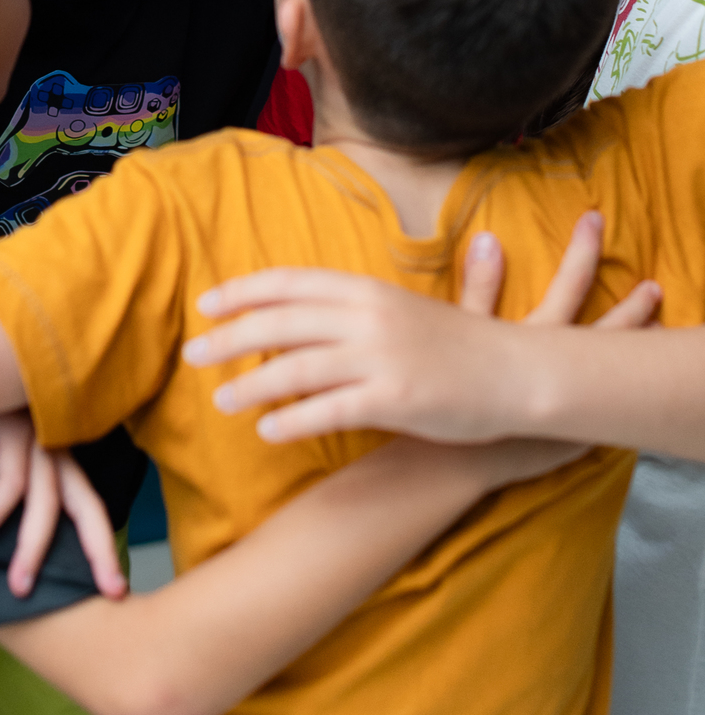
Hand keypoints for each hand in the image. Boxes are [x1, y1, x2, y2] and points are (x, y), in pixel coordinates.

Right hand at [0, 412, 125, 600]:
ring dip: (33, 549)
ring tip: (19, 588)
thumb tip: (1, 531)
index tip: (113, 587)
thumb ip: (9, 478)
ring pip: (46, 501)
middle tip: (114, 592)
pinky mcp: (10, 428)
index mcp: (56, 455)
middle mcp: (54, 447)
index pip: (88, 504)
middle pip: (87, 503)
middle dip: (102, 550)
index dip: (101, 544)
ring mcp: (34, 436)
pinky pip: (9, 481)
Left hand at [183, 211, 661, 445]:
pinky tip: (267, 431)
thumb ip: (352, 309)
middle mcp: (368, 317)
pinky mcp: (394, 399)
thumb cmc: (460, 345)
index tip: (206, 303)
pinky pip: (329, 411)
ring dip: (250, 385)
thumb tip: (299, 312)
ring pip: (296, 369)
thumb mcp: (401, 310)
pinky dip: (292, 420)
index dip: (243, 292)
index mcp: (368, 289)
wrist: (520, 373)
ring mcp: (381, 358)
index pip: (290, 283)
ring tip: (220, 401)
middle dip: (230, 338)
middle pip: (281, 324)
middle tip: (193, 354)